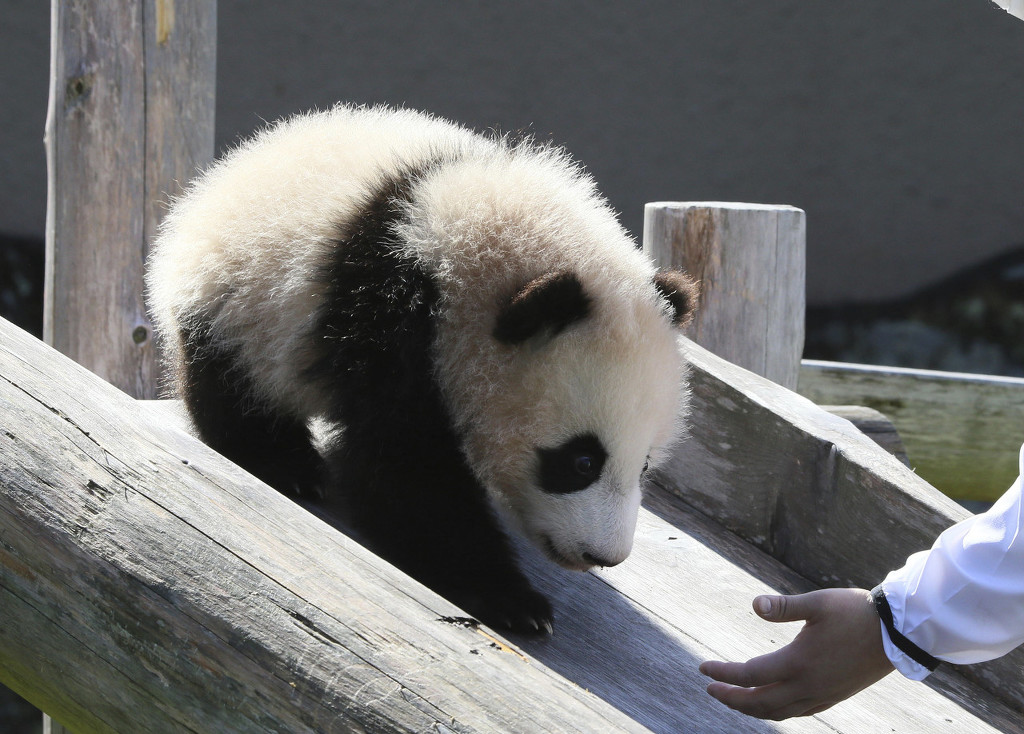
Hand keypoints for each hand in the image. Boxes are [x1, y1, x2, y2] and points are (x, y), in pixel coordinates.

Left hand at [699, 588, 894, 719]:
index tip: (703, 669)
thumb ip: (783, 607)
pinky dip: (776, 711)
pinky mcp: (834, 697)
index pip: (750, 675)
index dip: (723, 674)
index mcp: (798, 663)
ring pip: (778, 713)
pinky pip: (797, 713)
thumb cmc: (855, 612)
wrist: (898, 633)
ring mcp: (822, 696)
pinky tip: (771, 702)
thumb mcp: (817, 603)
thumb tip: (754, 605)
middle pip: (759, 703)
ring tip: (734, 698)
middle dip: (731, 698)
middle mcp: (808, 686)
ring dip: (751, 709)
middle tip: (710, 689)